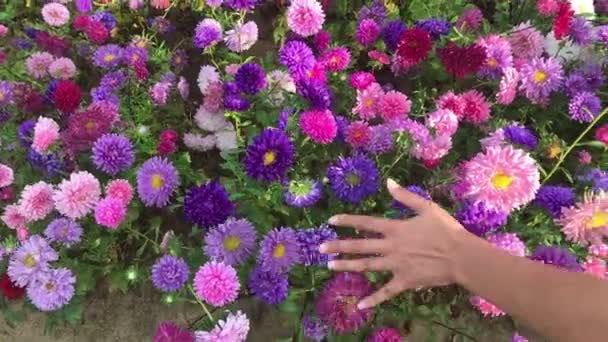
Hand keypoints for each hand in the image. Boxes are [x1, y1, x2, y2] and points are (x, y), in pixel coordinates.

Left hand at [319, 178, 470, 309]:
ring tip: (330, 266)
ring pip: (367, 266)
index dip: (347, 221)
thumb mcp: (427, 207)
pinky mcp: (404, 281)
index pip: (366, 223)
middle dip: (339, 246)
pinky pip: (386, 291)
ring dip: (347, 266)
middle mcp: (391, 247)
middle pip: (360, 246)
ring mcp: (396, 265)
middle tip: (320, 248)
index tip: (331, 221)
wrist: (461, 256)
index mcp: (395, 228)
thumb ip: (405, 196)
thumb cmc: (446, 230)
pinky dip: (374, 299)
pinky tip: (360, 305)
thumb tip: (389, 182)